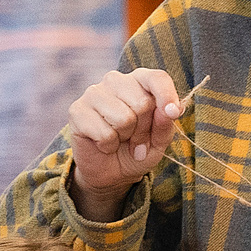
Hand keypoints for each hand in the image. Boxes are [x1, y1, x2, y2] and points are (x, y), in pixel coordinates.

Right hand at [64, 67, 182, 219]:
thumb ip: (165, 124)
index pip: (157, 78)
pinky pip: (104, 132)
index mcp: (139, 81)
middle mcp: (115, 81)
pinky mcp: (77, 110)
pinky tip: (104, 143)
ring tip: (120, 140)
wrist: (111, 172)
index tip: (174, 113)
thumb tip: (169, 110)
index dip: (167, 95)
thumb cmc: (138, 150)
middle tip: (137, 140)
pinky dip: (108, 145)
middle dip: (144, 130)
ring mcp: (94, 93)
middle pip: (142, 103)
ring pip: (123, 118)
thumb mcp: (159, 141)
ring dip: (125, 138)